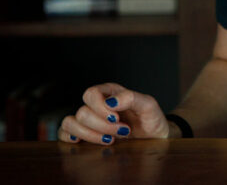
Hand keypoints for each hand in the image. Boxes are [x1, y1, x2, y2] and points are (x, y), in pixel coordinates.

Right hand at [58, 83, 172, 143]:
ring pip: (70, 123)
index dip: (100, 108)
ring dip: (90, 134)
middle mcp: (97, 104)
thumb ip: (131, 98)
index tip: (116, 118)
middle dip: (103, 126)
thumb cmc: (151, 118)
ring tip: (111, 139)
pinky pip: (64, 133)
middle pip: (82, 112)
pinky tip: (81, 141)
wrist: (154, 136)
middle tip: (123, 131)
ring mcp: (89, 119)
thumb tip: (110, 102)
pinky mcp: (84, 134)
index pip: (91, 94)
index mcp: (110, 92)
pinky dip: (69, 137)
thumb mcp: (148, 105)